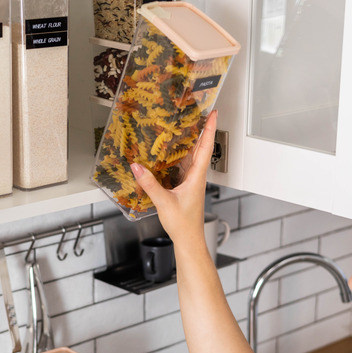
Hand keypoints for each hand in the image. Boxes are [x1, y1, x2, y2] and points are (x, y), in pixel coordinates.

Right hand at [130, 110, 217, 243]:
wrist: (188, 239)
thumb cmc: (183, 224)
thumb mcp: (164, 202)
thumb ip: (150, 184)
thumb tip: (137, 167)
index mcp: (196, 177)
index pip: (205, 147)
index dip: (209, 129)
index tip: (214, 114)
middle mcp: (196, 177)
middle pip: (200, 148)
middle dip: (201, 130)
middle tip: (200, 113)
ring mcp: (191, 182)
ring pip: (192, 157)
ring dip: (190, 142)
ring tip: (185, 127)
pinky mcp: (184, 187)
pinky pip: (183, 166)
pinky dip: (179, 156)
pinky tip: (170, 153)